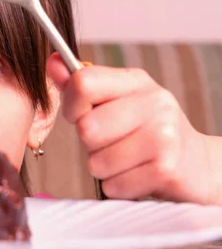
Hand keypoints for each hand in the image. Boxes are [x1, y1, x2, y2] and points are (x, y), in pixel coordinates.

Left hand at [46, 53, 218, 204]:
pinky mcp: (165, 170)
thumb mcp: (116, 100)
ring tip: (126, 159)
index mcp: (135, 81)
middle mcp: (154, 103)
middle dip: (89, 143)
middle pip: (86, 128)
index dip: (71, 105)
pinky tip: (136, 174)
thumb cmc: (145, 130)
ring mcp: (163, 136)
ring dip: (103, 167)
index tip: (80, 115)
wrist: (197, 164)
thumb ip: (80, 84)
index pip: (83, 83)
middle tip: (111, 141)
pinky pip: (113, 185)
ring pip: (96, 162)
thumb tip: (51, 62)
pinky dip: (118, 186)